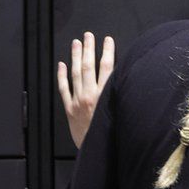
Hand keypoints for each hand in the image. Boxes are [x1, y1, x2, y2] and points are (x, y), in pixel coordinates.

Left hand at [57, 32, 114, 147]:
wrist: (96, 152)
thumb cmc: (112, 134)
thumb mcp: (123, 114)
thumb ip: (122, 96)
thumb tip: (127, 80)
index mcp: (106, 96)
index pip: (107, 68)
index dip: (107, 52)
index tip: (108, 40)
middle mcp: (91, 95)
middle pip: (89, 67)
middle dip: (89, 49)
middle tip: (89, 36)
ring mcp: (78, 101)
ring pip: (76, 74)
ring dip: (76, 57)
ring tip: (76, 43)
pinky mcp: (69, 109)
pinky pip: (63, 89)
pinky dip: (62, 76)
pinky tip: (62, 65)